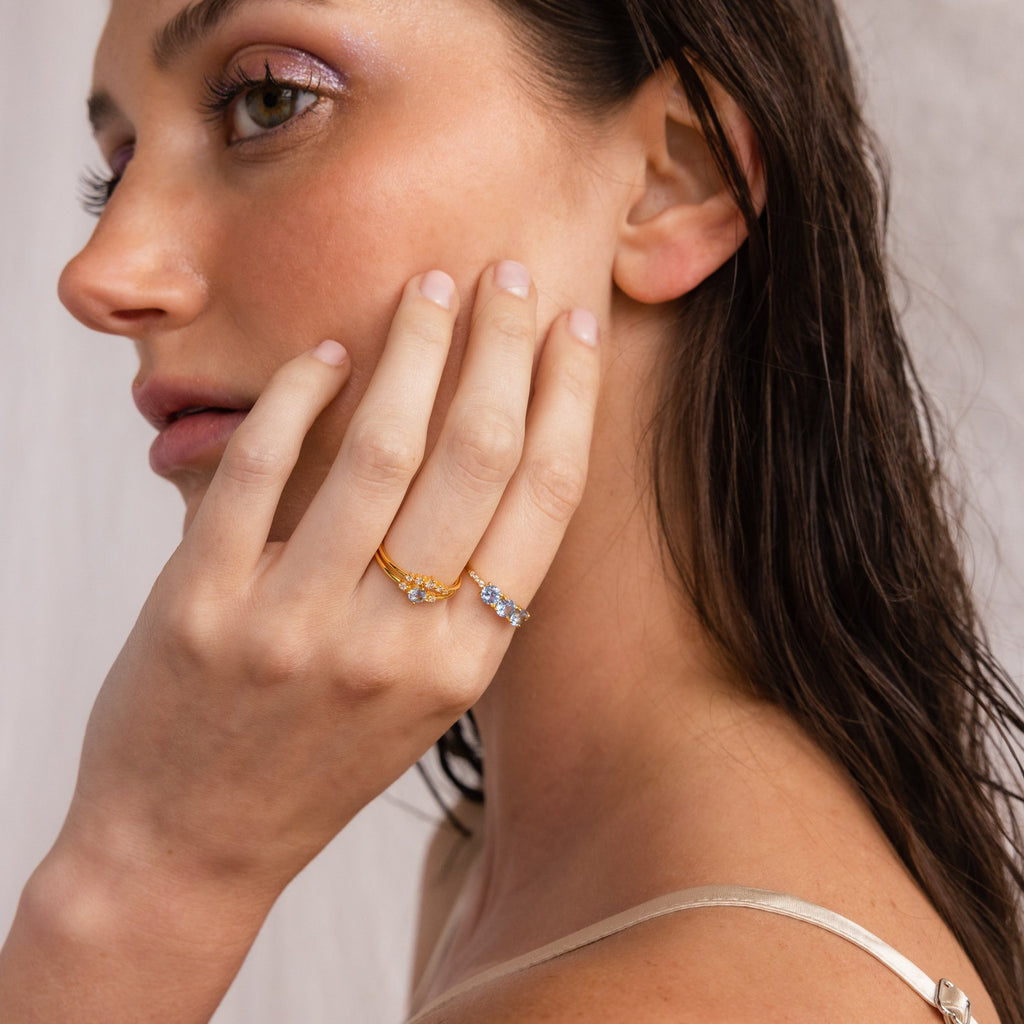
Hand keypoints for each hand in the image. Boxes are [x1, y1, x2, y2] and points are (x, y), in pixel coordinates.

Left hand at [58, 260, 600, 906]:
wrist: (192, 844)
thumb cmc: (318, 762)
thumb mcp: (421, 699)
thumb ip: (463, 598)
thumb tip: (497, 459)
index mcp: (464, 664)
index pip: (543, 500)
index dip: (566, 397)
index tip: (574, 327)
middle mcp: (394, 643)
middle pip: (475, 458)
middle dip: (502, 348)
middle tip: (510, 275)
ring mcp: (295, 624)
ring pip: (378, 451)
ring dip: (412, 349)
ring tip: (430, 287)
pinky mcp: (201, 605)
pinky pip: (258, 474)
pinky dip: (294, 400)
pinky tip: (323, 356)